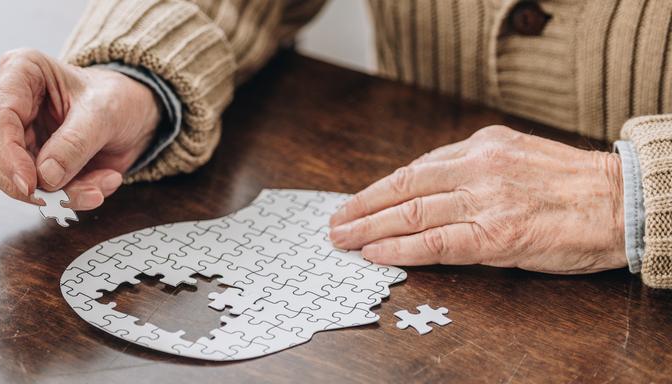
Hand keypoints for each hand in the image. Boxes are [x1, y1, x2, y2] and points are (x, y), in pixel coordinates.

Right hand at [0, 49, 160, 209]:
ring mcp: (12, 134)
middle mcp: (6, 101)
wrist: (131, 114)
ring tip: (96, 190)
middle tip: (59, 200)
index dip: (8, 156)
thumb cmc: (115, 98)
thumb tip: (45, 176)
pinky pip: (35, 190)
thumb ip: (75, 143)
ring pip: (10, 177)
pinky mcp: (25, 161)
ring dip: (55, 194)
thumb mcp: (104, 113)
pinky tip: (98, 186)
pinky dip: (67, 196)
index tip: (31, 184)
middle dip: (24, 183)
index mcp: (20, 71)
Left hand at [329, 125, 627, 273]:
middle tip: (335, 223)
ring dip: (369, 228)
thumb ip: (473, 167)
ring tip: (344, 239)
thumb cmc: (572, 185)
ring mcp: (485, 201)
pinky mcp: (496, 236)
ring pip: (411, 214)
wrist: (622, 202)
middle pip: (403, 188)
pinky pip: (435, 243)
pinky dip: (399, 249)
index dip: (379, 189)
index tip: (356, 201)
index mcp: (482, 146)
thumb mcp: (517, 156)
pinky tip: (376, 253)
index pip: (415, 168)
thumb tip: (427, 188)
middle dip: (362, 207)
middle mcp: (477, 168)